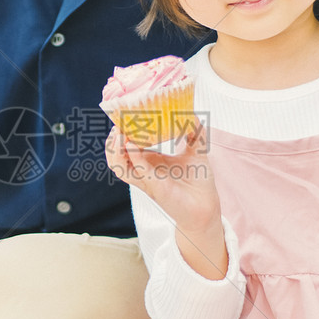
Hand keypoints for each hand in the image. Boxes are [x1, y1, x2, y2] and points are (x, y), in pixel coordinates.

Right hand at [105, 121, 226, 278]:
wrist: (206, 205)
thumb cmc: (198, 180)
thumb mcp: (196, 150)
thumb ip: (194, 132)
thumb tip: (193, 113)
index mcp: (148, 160)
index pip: (127, 144)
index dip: (122, 131)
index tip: (125, 115)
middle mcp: (143, 170)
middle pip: (116, 156)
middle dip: (112, 140)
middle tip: (117, 125)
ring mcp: (146, 179)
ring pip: (118, 166)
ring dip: (115, 150)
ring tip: (118, 134)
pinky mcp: (155, 187)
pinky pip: (138, 171)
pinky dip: (133, 157)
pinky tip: (132, 145)